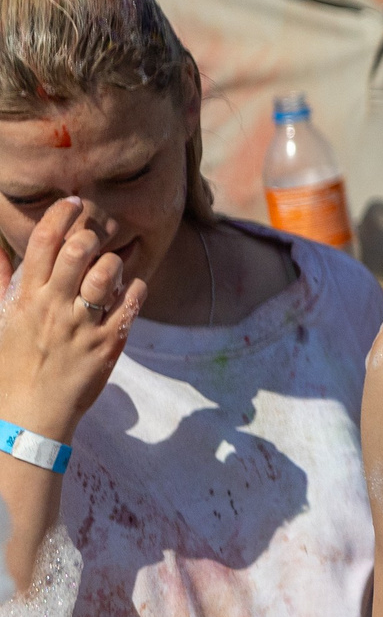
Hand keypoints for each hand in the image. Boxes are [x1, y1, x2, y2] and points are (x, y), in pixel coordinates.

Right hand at [0, 198, 146, 437]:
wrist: (29, 414)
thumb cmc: (11, 365)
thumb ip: (2, 281)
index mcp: (25, 298)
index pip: (42, 243)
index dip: (60, 215)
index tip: (75, 202)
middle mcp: (54, 306)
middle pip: (79, 249)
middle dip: (92, 232)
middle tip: (99, 231)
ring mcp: (83, 324)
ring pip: (109, 271)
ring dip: (115, 261)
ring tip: (112, 266)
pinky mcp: (109, 343)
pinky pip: (132, 302)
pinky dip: (136, 288)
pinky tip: (131, 288)